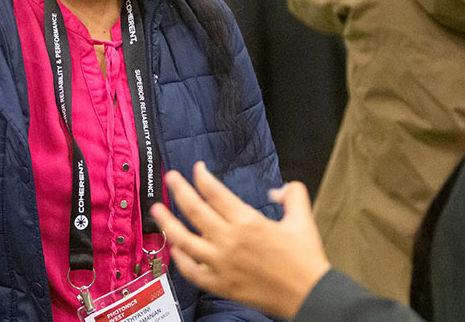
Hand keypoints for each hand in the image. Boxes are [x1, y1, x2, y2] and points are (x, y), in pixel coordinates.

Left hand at [151, 162, 330, 319]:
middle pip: (195, 210)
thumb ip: (293, 195)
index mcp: (248, 221)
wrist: (307, 295)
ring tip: (157, 209)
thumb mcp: (302, 219)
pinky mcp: (219, 284)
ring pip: (184, 239)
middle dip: (180, 189)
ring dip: (168, 222)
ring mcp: (220, 263)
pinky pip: (190, 270)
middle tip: (171, 178)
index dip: (203, 178)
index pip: (215, 193)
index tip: (197, 169)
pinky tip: (174, 248)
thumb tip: (279, 190)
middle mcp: (229, 240)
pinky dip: (179, 258)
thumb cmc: (304, 259)